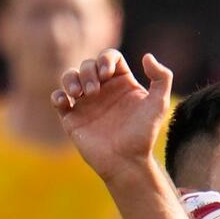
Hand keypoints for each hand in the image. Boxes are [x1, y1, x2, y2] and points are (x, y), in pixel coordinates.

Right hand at [51, 49, 172, 184]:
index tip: (107, 73)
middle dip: (88, 71)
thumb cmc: (143, 134)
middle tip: (94, 91)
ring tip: (79, 94)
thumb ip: (162, 78)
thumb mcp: (159, 104)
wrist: (126, 161)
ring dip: (71, 79)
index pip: (110, 58)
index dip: (106, 59)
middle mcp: (104, 90)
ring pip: (70, 77)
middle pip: (88, 65)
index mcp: (123, 84)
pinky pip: (57, 98)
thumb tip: (147, 56)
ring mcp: (86, 103)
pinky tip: (66, 102)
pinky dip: (58, 95)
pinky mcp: (72, 116)